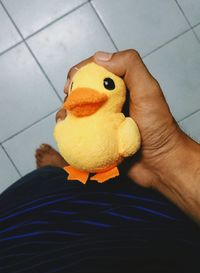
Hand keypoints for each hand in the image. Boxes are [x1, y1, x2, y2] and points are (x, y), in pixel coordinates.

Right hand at [57, 50, 199, 221]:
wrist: (160, 163)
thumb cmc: (158, 128)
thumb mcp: (148, 92)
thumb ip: (130, 67)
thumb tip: (100, 57)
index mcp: (122, 86)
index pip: (95, 70)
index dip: (79, 72)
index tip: (70, 84)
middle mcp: (111, 101)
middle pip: (83, 90)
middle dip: (70, 94)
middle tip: (69, 104)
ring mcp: (104, 120)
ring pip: (78, 111)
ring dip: (66, 113)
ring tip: (63, 120)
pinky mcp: (99, 138)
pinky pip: (79, 131)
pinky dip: (70, 130)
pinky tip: (66, 133)